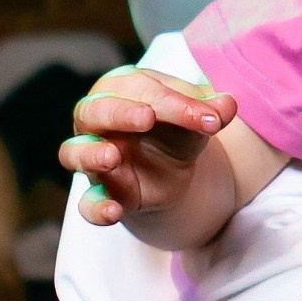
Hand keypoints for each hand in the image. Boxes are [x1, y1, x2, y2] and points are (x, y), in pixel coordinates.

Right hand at [61, 68, 232, 225]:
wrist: (172, 170)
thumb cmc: (176, 129)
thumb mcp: (198, 117)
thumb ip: (212, 110)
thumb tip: (227, 105)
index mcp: (122, 89)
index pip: (141, 89)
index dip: (174, 102)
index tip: (209, 117)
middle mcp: (97, 120)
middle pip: (93, 111)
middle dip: (120, 113)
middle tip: (147, 117)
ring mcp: (94, 157)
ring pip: (73, 153)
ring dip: (90, 154)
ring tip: (112, 157)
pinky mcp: (102, 192)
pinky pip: (87, 203)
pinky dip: (96, 208)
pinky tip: (113, 211)